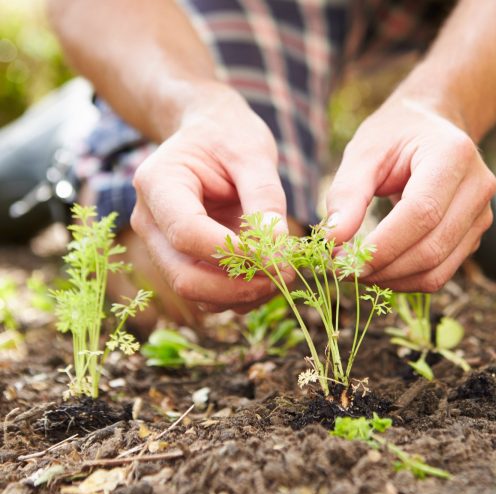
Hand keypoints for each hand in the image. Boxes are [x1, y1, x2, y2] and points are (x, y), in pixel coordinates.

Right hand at [130, 86, 287, 311]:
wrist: (211, 134)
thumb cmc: (229, 137)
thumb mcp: (253, 154)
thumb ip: (265, 199)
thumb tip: (277, 250)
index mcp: (157, 183)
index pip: (187, 233)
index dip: (234, 253)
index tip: (279, 258)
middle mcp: (150, 221)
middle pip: (183, 276)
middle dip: (237, 286)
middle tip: (285, 275)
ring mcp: (162, 245)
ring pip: (194, 292)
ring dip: (242, 296)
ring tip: (283, 274)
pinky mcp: (182, 261)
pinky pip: (206, 294)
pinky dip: (240, 295)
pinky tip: (270, 276)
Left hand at [325, 97, 495, 291]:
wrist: (432, 127)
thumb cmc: (395, 135)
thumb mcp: (365, 151)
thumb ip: (347, 193)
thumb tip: (332, 240)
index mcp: (453, 155)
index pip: (422, 213)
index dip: (382, 245)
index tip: (340, 259)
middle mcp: (478, 187)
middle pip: (431, 248)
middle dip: (382, 268)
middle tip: (341, 269)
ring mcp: (481, 215)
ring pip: (437, 270)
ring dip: (391, 280)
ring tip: (356, 270)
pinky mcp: (473, 237)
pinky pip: (439, 273)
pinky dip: (405, 280)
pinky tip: (378, 269)